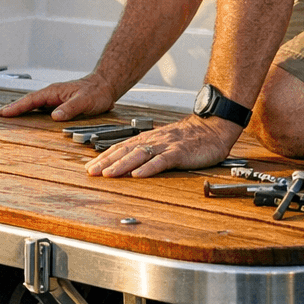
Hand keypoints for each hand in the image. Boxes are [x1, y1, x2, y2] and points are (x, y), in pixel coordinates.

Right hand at [0, 72, 116, 120]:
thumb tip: (55, 116)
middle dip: (13, 108)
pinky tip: (29, 119)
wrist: (105, 86)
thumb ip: (70, 108)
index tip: (3, 113)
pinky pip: (41, 108)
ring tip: (8, 117)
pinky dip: (32, 112)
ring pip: (33, 105)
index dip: (16, 107)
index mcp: (54, 92)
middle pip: (28, 102)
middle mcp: (52, 95)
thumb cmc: (96, 92)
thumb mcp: (85, 101)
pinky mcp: (59, 104)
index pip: (31, 100)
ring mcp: (54, 99)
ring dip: (21, 110)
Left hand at [87, 115, 241, 177]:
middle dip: (106, 162)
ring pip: (139, 155)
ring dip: (122, 165)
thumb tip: (129, 163)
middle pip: (125, 150)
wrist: (213, 128)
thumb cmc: (190, 138)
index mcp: (148, 139)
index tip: (90, 167)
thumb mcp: (165, 142)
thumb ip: (148, 151)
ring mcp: (166, 146)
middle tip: (91, 172)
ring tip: (108, 174)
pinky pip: (162, 160)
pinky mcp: (179, 152)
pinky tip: (138, 175)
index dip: (104, 157)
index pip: (121, 147)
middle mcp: (153, 140)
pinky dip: (149, 168)